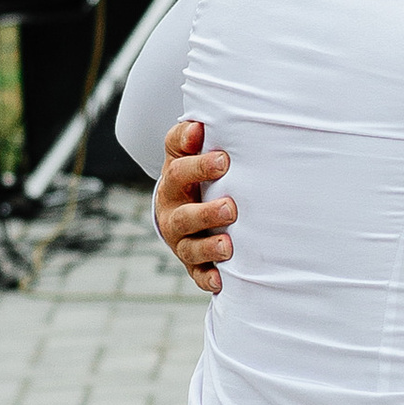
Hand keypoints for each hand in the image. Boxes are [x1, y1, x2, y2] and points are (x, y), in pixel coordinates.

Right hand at [155, 117, 234, 295]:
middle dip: (206, 212)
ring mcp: (181, 240)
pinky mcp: (192, 263)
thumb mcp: (187, 153)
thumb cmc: (193, 175)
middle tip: (230, 206)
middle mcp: (173, 212)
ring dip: (209, 247)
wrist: (179, 208)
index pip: (179, 169)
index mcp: (174, 181)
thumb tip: (198, 123)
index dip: (198, 165)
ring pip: (190, 247)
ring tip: (228, 245)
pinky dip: (207, 278)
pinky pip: (197, 274)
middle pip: (184, 214)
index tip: (223, 158)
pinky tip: (220, 281)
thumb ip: (189, 138)